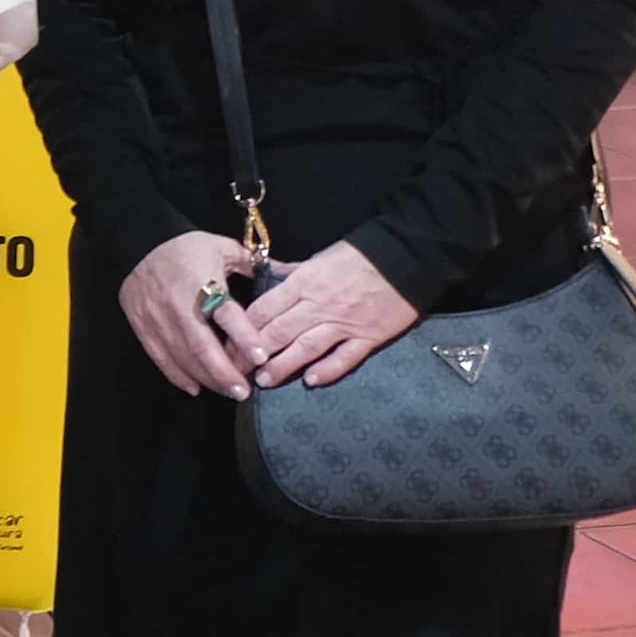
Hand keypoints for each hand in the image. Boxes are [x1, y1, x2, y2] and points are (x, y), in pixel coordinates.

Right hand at [121, 228, 265, 399]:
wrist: (137, 243)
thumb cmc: (186, 247)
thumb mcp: (223, 248)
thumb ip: (254, 265)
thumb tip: (291, 272)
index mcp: (202, 283)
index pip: (226, 315)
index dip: (245, 338)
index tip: (262, 358)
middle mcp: (179, 305)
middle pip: (202, 345)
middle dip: (224, 372)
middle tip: (244, 392)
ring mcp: (157, 319)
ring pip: (182, 356)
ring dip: (206, 378)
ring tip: (228, 392)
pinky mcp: (142, 327)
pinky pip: (160, 357)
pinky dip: (177, 375)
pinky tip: (195, 388)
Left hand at [231, 238, 421, 390]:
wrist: (408, 256)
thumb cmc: (360, 255)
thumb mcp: (319, 258)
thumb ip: (292, 274)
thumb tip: (267, 278)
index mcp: (304, 282)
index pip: (264, 309)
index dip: (242, 329)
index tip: (227, 344)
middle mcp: (320, 304)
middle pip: (279, 332)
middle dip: (253, 354)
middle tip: (235, 370)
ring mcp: (345, 323)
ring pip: (306, 347)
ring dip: (283, 366)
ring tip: (265, 381)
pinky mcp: (370, 337)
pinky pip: (345, 357)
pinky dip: (328, 370)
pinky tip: (311, 381)